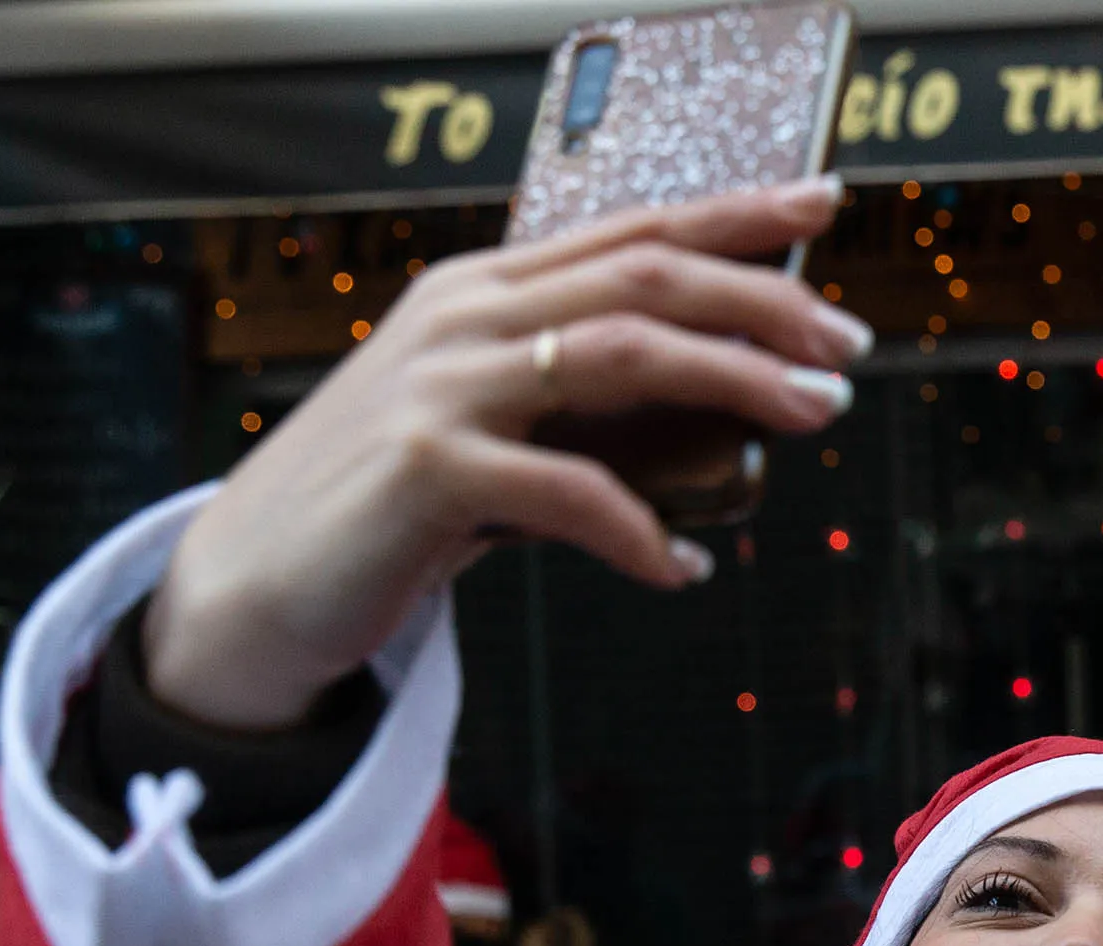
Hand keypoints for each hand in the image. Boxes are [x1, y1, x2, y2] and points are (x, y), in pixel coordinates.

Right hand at [146, 178, 869, 728]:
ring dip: (738, 382)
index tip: (823, 202)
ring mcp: (442, 386)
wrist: (254, 585)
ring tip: (814, 414)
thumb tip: (710, 408)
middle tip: (848, 347)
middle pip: (646, 275)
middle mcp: (464, 316)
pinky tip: (684, 568)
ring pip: (626, 353)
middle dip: (765, 301)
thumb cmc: (383, 508)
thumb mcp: (483, 425)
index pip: (629, 228)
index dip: (734, 213)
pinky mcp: (428, 469)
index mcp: (482, 291)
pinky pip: (572, 490)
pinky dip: (644, 533)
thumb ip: (570, 400)